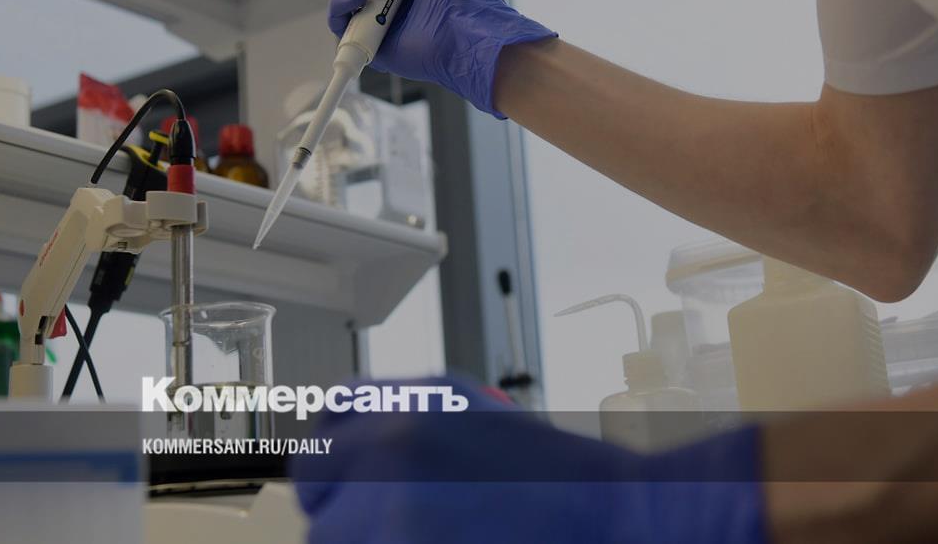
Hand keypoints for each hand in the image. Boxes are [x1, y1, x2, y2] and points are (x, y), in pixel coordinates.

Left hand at [290, 377, 766, 543]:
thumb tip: (344, 436)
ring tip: (432, 537)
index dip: (331, 462)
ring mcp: (396, 514)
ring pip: (333, 539)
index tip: (337, 481)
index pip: (321, 431)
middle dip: (344, 510)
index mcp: (410, 406)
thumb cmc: (559, 479)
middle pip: (318, 490)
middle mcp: (395, 448)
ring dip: (367, 542)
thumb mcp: (474, 415)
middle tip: (386, 525)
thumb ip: (404, 418)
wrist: (619, 520)